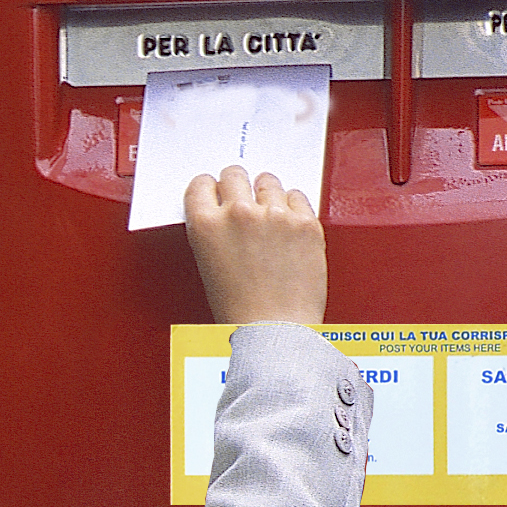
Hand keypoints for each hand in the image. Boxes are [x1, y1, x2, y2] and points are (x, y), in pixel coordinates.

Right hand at [183, 166, 326, 326]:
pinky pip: (298, 197)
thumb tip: (225, 212)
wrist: (275, 332)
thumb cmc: (241, 312)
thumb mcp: (209, 267)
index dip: (210, 189)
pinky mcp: (305, 222)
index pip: (201, 184)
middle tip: (245, 201)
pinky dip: (294, 208)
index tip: (216, 193)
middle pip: (235, 174)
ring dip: (268, 195)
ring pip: (268, 181)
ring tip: (270, 217)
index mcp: (206, 226)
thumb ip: (214, 232)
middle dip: (238, 185)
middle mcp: (239, 213)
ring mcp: (275, 215)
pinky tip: (289, 227)